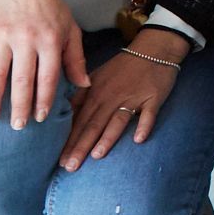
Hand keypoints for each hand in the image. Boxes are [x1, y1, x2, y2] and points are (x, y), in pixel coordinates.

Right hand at [0, 0, 88, 128]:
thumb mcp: (70, 29)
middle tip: (17, 126)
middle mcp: (26, 38)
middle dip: (19, 105)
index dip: (44, 98)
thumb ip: (76, 58)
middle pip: (22, 78)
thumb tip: (85, 85)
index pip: (48, 75)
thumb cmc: (50, 11)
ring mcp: (3, 35)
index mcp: (50, 39)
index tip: (40, 118)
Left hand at [60, 32, 185, 169]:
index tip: (58, 160)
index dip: (68, 140)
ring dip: (107, 138)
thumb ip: (81, 95)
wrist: (155, 48)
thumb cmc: (124, 66)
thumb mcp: (98, 76)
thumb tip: (63, 114)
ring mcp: (133, 98)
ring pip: (117, 120)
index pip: (79, 120)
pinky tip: (138, 139)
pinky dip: (144, 125)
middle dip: (81, 146)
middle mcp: (111, 97)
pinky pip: (148, 114)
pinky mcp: (153, 98)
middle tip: (70, 167)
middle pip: (93, 124)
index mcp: (96, 92)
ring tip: (96, 155)